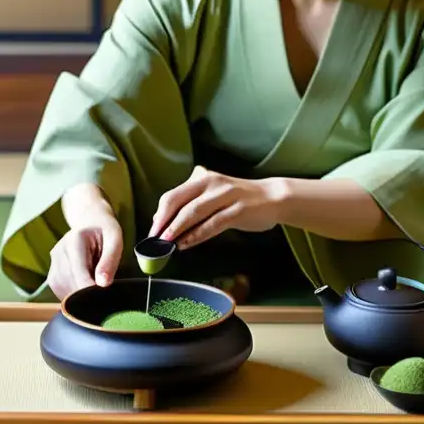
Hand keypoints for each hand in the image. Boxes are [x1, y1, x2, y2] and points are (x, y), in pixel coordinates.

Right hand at [48, 184, 123, 299]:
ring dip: (78, 296)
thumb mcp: (115, 239)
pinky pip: (60, 289)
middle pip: (69, 282)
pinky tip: (85, 289)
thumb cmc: (105, 230)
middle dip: (86, 294)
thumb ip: (109, 260)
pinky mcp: (53, 271)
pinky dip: (72, 294)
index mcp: (75, 240)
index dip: (89, 289)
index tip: (102, 298)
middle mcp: (59, 250)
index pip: (78, 271)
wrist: (90, 221)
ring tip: (94, 290)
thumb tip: (103, 284)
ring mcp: (54, 261)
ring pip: (62, 288)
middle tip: (102, 298)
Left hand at [149, 166, 283, 249]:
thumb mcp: (213, 192)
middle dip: (164, 221)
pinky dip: (197, 235)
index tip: (151, 230)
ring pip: (194, 212)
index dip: (160, 213)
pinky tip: (187, 245)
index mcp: (202, 178)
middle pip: (179, 200)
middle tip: (154, 238)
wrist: (272, 197)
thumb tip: (162, 219)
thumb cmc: (238, 198)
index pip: (173, 194)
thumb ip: (191, 201)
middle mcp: (212, 183)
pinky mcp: (238, 210)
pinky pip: (213, 224)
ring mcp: (226, 196)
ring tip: (166, 243)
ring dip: (177, 229)